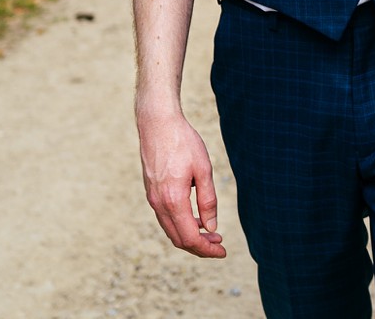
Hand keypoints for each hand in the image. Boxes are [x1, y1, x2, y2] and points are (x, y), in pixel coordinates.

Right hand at [138, 108, 226, 257]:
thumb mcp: (203, 169)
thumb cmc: (183, 142)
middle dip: (199, 246)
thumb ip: (208, 200)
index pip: (189, 237)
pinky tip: (195, 218)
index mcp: (173, 200)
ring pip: (170, 229)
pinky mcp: (151, 192)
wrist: (157, 123)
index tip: (222, 251)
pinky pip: (165, 217)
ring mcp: (152, 199)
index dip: (206, 249)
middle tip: (219, 244)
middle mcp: (159, 203)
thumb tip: (211, 227)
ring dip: (190, 235)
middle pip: (178, 238)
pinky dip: (180, 224)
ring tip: (210, 233)